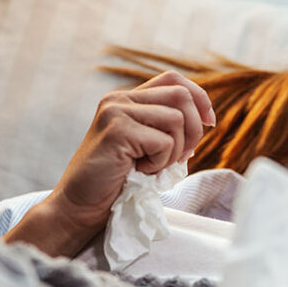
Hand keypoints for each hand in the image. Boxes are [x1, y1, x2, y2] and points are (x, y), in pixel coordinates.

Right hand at [8, 71, 215, 256]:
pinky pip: (164, 141)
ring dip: (175, 151)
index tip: (208, 123)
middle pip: (182, 95)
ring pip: (177, 119)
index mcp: (127, 99)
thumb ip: (167, 129)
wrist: (79, 206)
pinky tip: (140, 171)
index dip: (199, 98)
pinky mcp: (117, 131)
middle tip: (181, 157)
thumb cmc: (115, 182)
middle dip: (194, 129)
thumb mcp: (146, 148)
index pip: (174, 80)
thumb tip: (205, 119)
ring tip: (152, 166)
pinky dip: (160, 162)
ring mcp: (116, 112)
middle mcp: (120, 99)